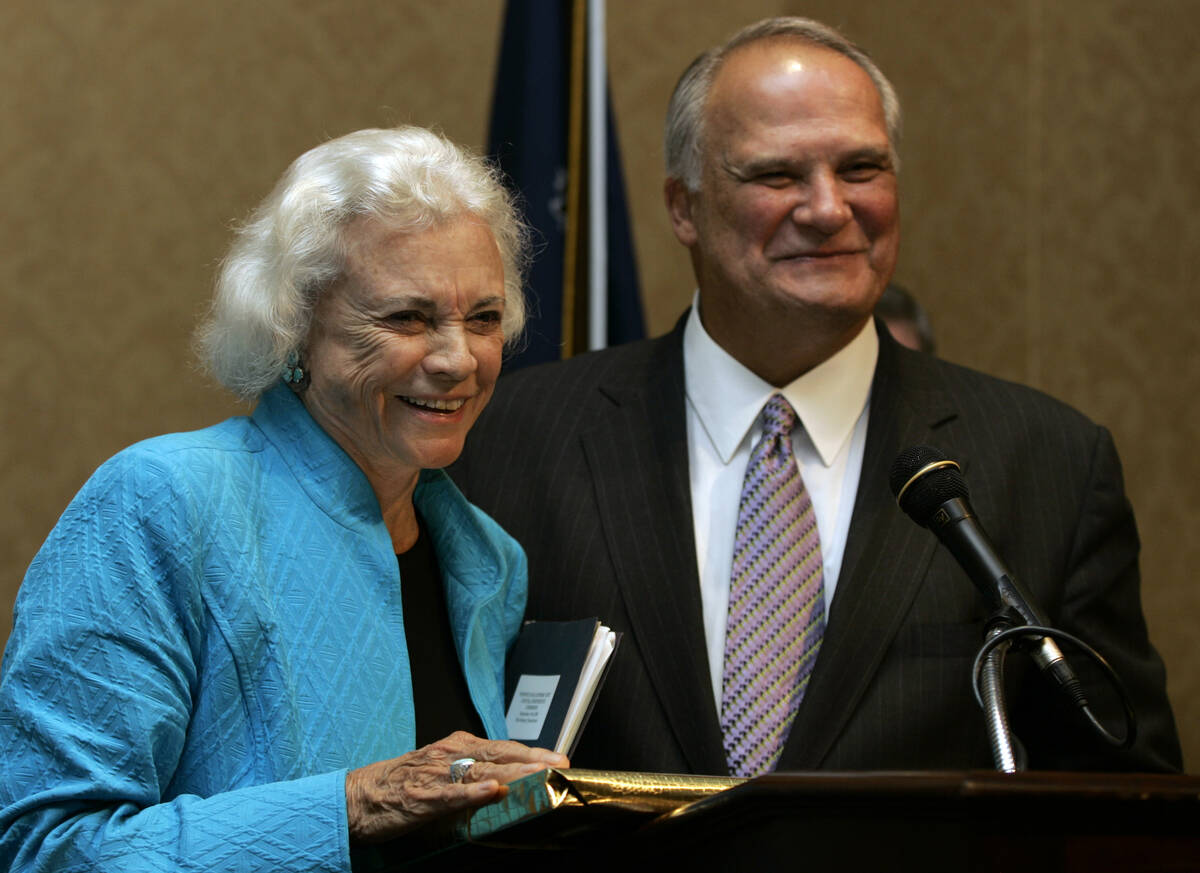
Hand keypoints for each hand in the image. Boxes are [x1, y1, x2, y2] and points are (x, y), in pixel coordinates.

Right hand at [345, 731, 568, 842]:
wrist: (357, 797)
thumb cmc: (400, 785)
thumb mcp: (442, 772)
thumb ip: (474, 774)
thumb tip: (510, 785)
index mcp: (457, 746)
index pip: (503, 748)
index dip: (533, 753)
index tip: (560, 760)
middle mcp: (450, 753)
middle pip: (500, 755)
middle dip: (533, 760)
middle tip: (561, 766)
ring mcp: (435, 774)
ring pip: (481, 771)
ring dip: (513, 773)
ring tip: (539, 775)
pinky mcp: (420, 796)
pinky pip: (450, 794)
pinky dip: (472, 792)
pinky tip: (492, 791)